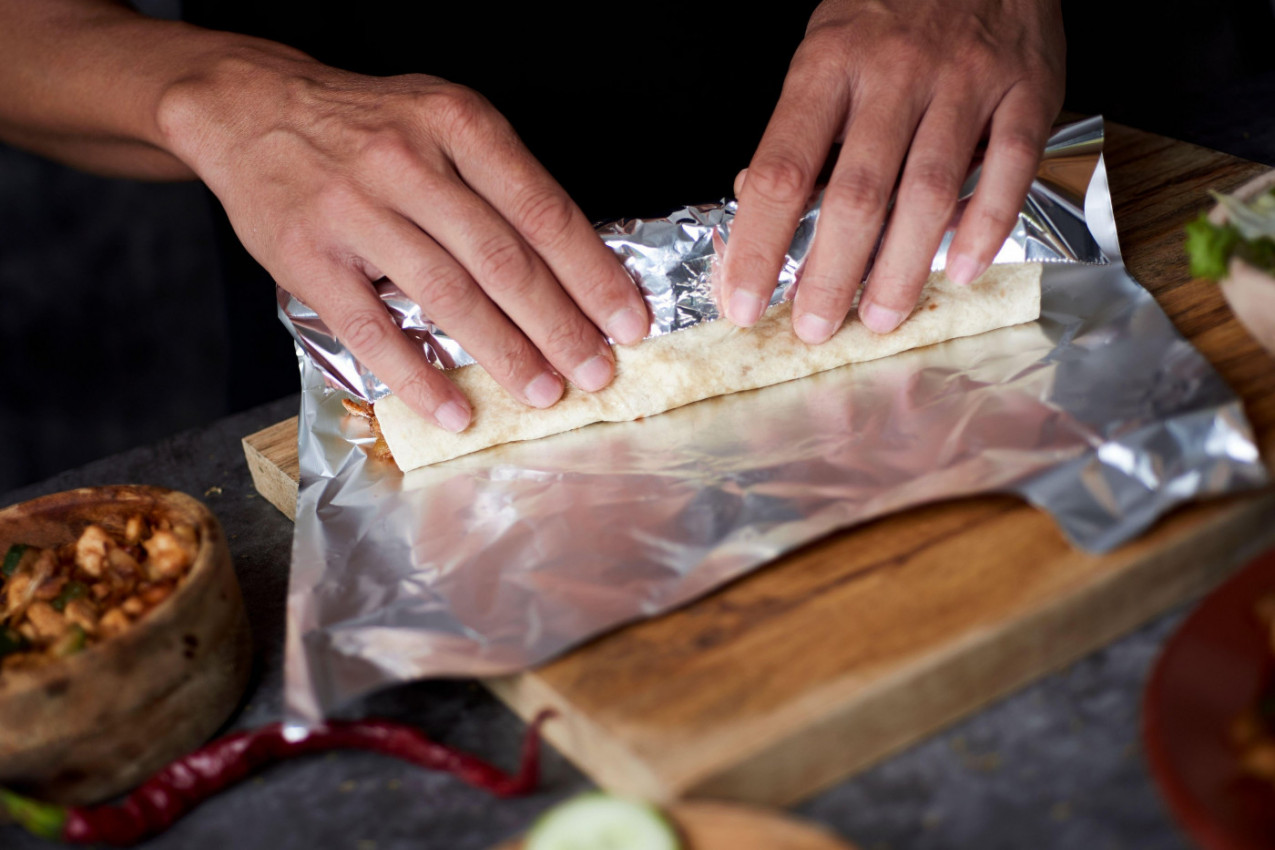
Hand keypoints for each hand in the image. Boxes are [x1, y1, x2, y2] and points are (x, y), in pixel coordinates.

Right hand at [158, 48, 648, 431]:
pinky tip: (454, 410)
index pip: (543, 210)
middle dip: (560, 326)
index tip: (628, 321)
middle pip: (503, 260)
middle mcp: (409, 161)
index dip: (592, 273)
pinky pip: (372, 330)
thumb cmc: (365, 125)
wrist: (249, 108)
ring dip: (504, 355)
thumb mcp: (442, 121)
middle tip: (596, 372)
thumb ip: (501, 182)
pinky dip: (418, 377)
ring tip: (543, 393)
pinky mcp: (307, 257)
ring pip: (447, 297)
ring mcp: (354, 210)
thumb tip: (573, 268)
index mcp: (457, 123)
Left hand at [720, 0, 1063, 340]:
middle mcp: (896, 74)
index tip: (744, 300)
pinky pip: (1008, 168)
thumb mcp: (825, 51)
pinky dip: (986, 227)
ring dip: (901, 267)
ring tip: (880, 317)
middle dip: (830, 275)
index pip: (781, 170)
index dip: (759, 245)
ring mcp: (966, 82)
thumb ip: (802, 129)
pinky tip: (960, 270)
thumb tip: (761, 211)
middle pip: (857, 195)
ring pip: (929, 192)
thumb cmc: (890, 10)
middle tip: (814, 328)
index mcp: (829, 65)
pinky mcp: (1026, 90)